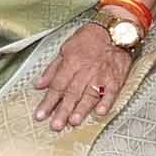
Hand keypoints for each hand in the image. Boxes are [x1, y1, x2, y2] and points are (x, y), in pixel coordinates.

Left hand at [17, 12, 143, 131]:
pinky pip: (111, 92)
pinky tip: (100, 112)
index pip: (57, 85)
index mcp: (71, 62)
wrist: (116, 29)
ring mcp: (102, 74)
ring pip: (90, 94)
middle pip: (72, 93)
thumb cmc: (90, 38)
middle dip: (63, 110)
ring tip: (74, 121)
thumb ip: (52, 68)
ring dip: (82, 109)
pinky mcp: (116, 78)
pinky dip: (106, 102)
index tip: (40, 115)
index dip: (48, 102)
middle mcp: (85, 70)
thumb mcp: (66, 48)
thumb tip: (39, 85)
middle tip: (56, 125)